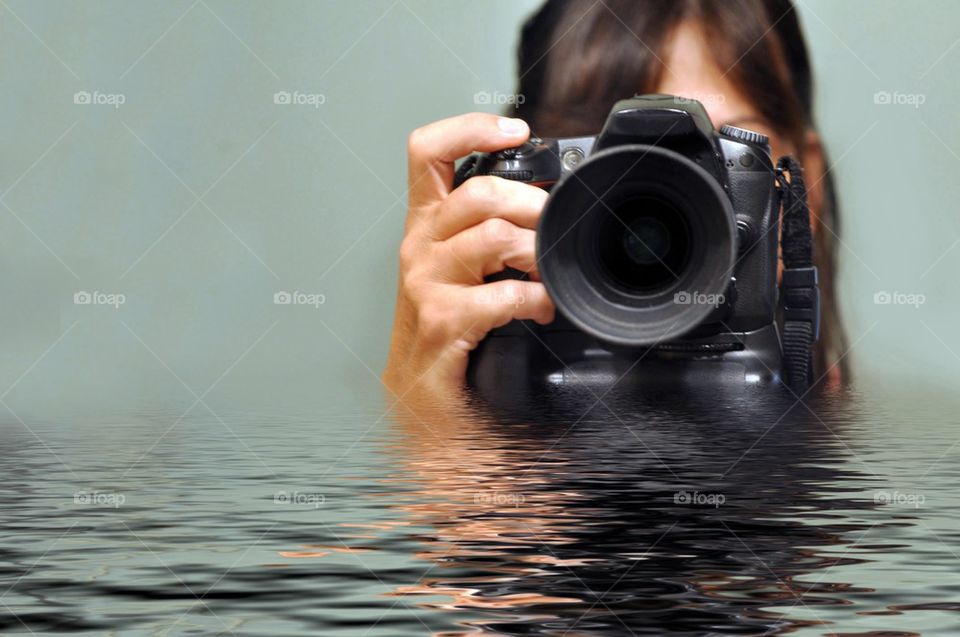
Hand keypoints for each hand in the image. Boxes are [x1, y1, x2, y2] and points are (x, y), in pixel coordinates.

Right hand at [383, 113, 555, 398]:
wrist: (417, 392)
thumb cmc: (446, 323)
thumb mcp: (459, 264)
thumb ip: (487, 228)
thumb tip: (542, 200)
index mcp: (424, 224)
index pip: (428, 151)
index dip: (470, 129)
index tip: (514, 130)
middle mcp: (419, 245)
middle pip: (480, 193)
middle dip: (533, 205)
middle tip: (554, 225)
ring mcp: (426, 282)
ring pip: (495, 237)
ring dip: (539, 253)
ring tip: (551, 271)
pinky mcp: (442, 319)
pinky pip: (504, 294)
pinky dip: (537, 299)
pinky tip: (543, 308)